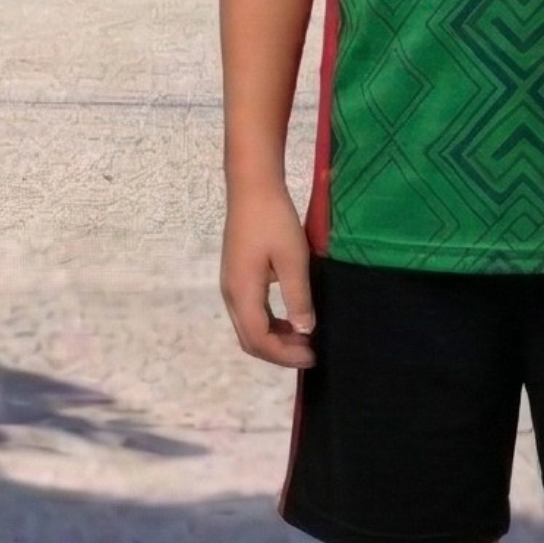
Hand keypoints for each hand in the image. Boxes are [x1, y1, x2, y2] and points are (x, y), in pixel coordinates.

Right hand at [221, 184, 317, 365]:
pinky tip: (289, 319)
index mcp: (242, 293)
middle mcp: (231, 295)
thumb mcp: (293, 258)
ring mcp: (231, 286)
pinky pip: (250, 313)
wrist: (252, 187)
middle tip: (309, 352)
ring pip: (249, 327)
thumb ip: (298, 296)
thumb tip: (304, 331)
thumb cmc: (274, 220)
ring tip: (303, 338)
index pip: (259, 340)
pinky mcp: (236, 277)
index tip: (312, 355)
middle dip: (279, 352)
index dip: (284, 354)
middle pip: (250, 339)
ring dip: (274, 339)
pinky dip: (269, 324)